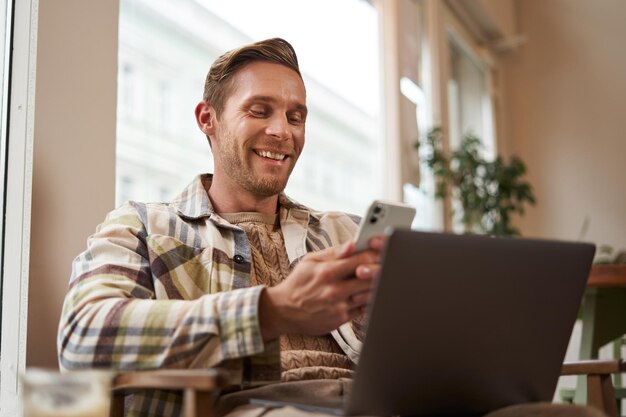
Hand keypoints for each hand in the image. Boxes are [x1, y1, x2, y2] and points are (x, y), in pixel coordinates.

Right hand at [259, 236, 383, 340]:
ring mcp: (339, 307)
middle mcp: (334, 290)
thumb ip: (333, 253)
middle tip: (388, 262)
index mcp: (327, 272)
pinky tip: (367, 292)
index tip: (381, 249)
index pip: (360, 259)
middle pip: (370, 278)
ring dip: (377, 285)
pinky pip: (363, 308)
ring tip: (380, 277)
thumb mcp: (310, 261)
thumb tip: (352, 244)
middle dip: (381, 268)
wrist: (284, 311)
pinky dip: (368, 299)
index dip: (375, 252)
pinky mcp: (341, 319)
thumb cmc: (298, 283)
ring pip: (369, 294)